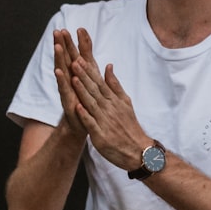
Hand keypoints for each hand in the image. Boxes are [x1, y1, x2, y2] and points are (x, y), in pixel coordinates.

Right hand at [53, 29, 87, 138]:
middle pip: (65, 58)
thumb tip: (86, 39)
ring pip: (63, 70)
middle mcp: (70, 78)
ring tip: (57, 47)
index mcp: (77, 72)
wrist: (83, 123)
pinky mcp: (67, 100)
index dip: (69, 42)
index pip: (72, 53)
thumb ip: (87, 55)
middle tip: (57, 31)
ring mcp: (68, 88)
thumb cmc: (86, 96)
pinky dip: (61, 80)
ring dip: (60, 58)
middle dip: (61, 44)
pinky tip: (57, 71)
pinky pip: (64, 88)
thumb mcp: (90, 72)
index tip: (66, 29)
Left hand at [67, 28, 150, 170]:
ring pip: (92, 104)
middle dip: (83, 76)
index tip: (78, 58)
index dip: (88, 71)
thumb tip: (108, 66)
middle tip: (73, 61)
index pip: (98, 82)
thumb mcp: (125, 102)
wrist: (138, 150)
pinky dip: (85, 115)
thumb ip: (115, 84)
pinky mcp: (101, 136)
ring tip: (73, 79)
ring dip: (82, 91)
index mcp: (113, 100)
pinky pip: (92, 124)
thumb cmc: (129, 125)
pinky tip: (78, 107)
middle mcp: (109, 108)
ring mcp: (104, 122)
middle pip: (94, 90)